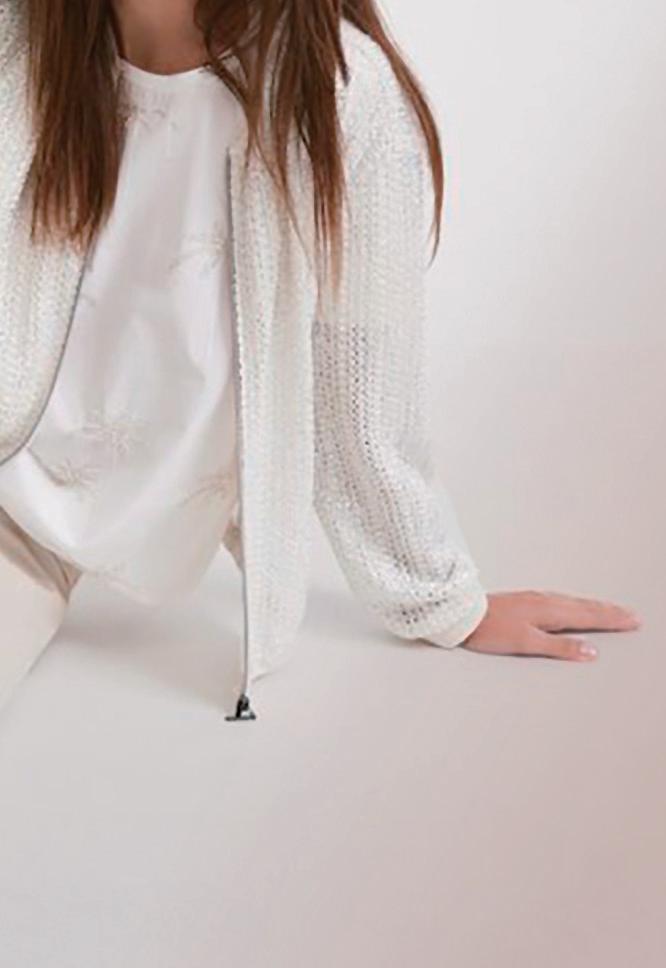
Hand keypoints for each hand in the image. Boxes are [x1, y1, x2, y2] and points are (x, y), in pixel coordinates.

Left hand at [461, 590, 640, 660]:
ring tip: (612, 610)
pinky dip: (578, 604)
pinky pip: (563, 600)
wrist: (464, 615)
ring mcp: (537, 599)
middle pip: (586, 607)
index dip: (612, 620)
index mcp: (550, 611)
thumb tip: (590, 652)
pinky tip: (576, 606)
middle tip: (631, 616)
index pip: (589, 617)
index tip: (632, 622)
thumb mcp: (527, 643)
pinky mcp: (528, 600)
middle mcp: (546, 601)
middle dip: (610, 612)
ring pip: (575, 602)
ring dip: (596, 606)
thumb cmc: (491, 630)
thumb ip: (560, 648)